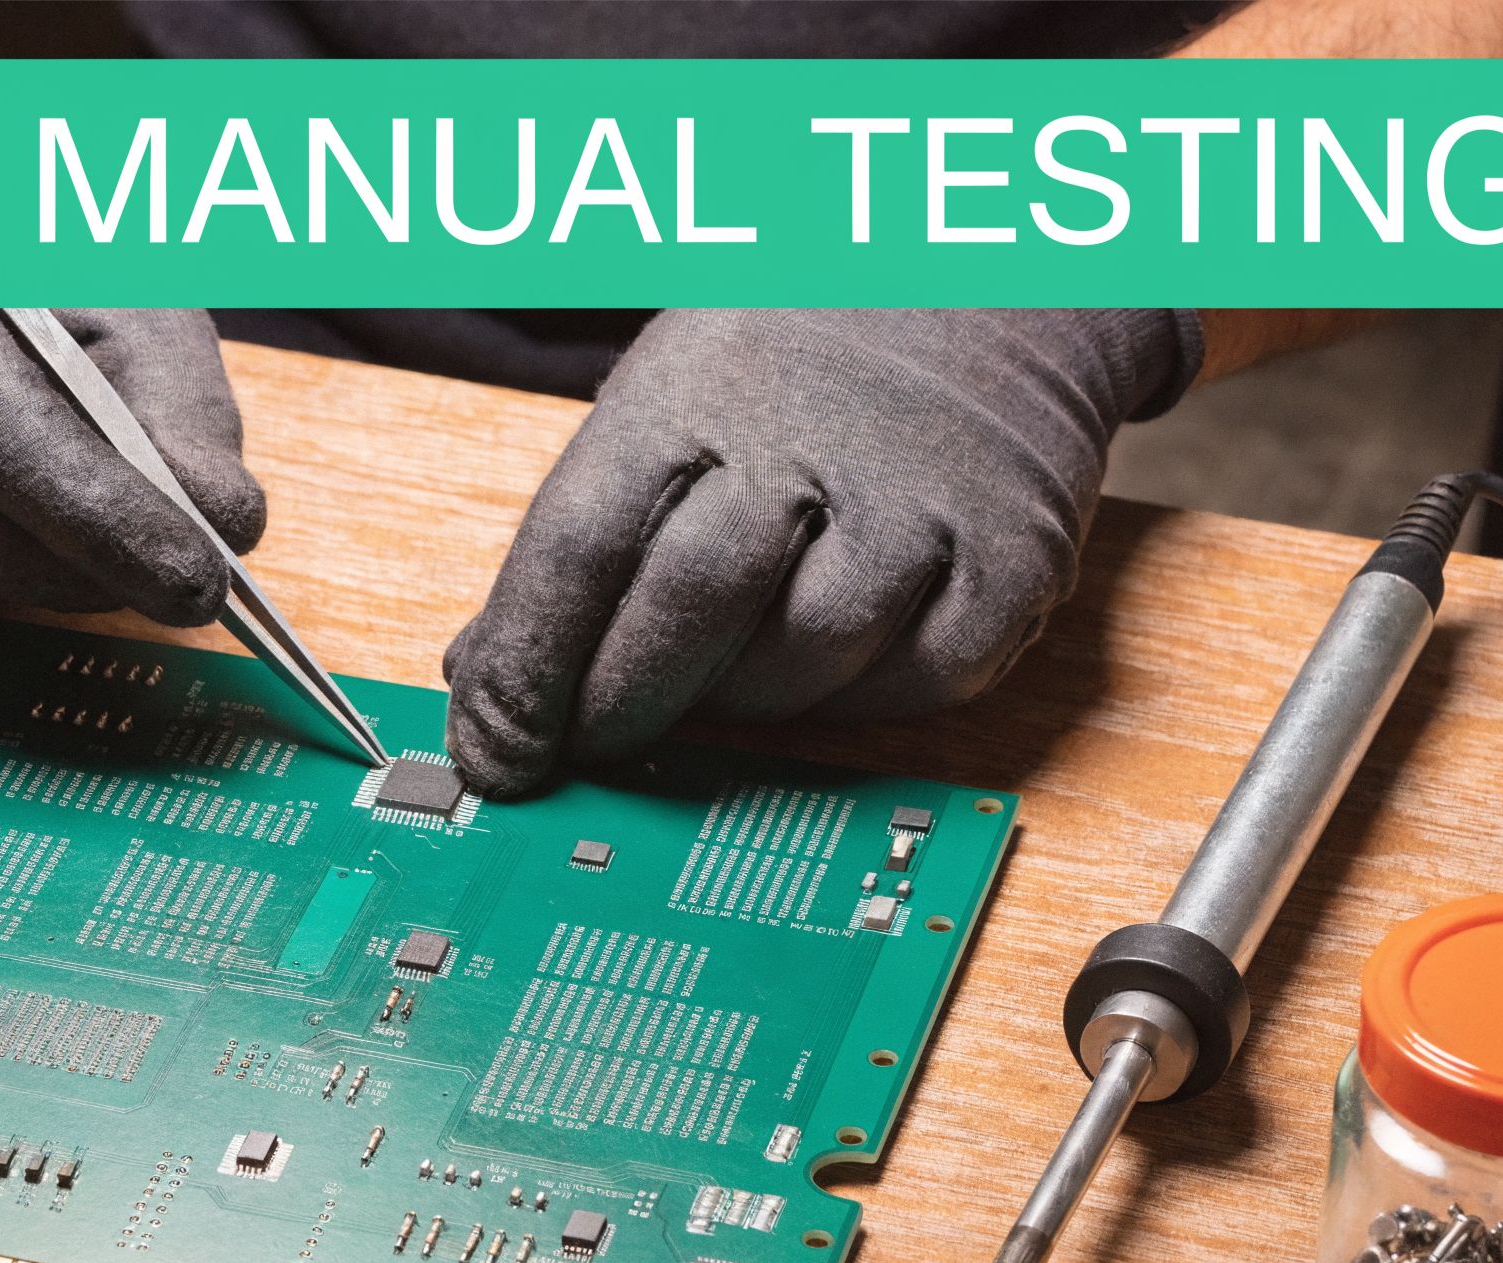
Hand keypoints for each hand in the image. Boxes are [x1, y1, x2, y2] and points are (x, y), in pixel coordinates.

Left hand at [442, 307, 1198, 795]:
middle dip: (621, 703)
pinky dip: (861, 705)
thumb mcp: (664, 405)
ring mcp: (920, 499)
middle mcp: (806, 439)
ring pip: (805, 659)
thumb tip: (486, 684)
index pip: (578, 548)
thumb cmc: (789, 363)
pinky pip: (923, 681)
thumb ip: (581, 544)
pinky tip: (829, 672)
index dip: (524, 668)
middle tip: (590, 746)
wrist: (989, 272)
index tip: (494, 752)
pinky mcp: (1016, 554)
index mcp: (687, 394)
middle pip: (690, 606)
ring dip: (741, 706)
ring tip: (717, 684)